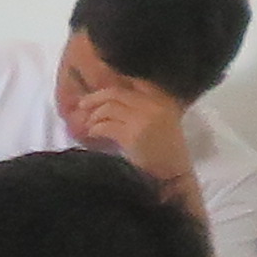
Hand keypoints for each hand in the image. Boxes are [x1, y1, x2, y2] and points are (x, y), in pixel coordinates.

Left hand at [66, 73, 193, 188]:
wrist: (174, 174)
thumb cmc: (166, 152)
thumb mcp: (163, 121)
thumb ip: (144, 108)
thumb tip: (113, 100)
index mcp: (163, 99)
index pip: (135, 82)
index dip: (114, 84)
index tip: (101, 93)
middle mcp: (154, 105)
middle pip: (116, 92)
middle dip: (95, 98)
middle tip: (82, 105)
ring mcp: (143, 119)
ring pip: (109, 108)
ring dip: (94, 116)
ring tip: (89, 125)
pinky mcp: (132, 135)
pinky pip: (106, 126)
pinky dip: (95, 129)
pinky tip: (93, 134)